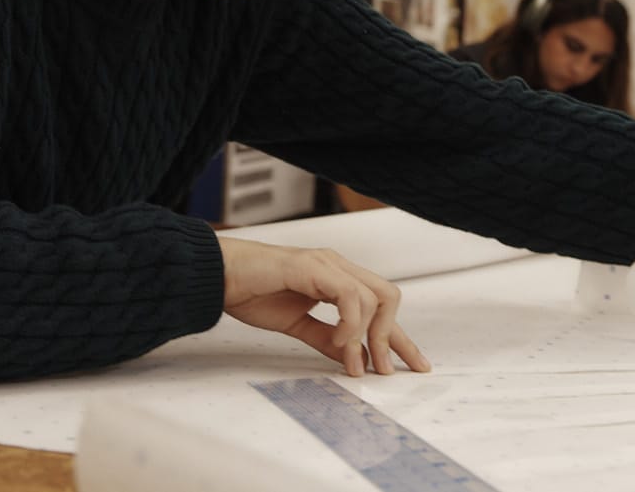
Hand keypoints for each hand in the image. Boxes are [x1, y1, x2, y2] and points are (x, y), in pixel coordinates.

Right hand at [216, 236, 430, 376]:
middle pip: (387, 297)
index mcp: (335, 278)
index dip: (399, 337)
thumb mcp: (297, 324)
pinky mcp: (313, 267)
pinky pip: (348, 295)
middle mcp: (337, 267)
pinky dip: (350, 323)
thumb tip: (353, 359)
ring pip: (372, 297)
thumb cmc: (251, 292)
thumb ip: (326, 338)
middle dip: (391, 337)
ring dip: (366, 336)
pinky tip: (340, 341)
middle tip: (381, 369)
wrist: (220, 277)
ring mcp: (327, 264)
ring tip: (351, 362)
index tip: (414, 365)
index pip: (379, 306)